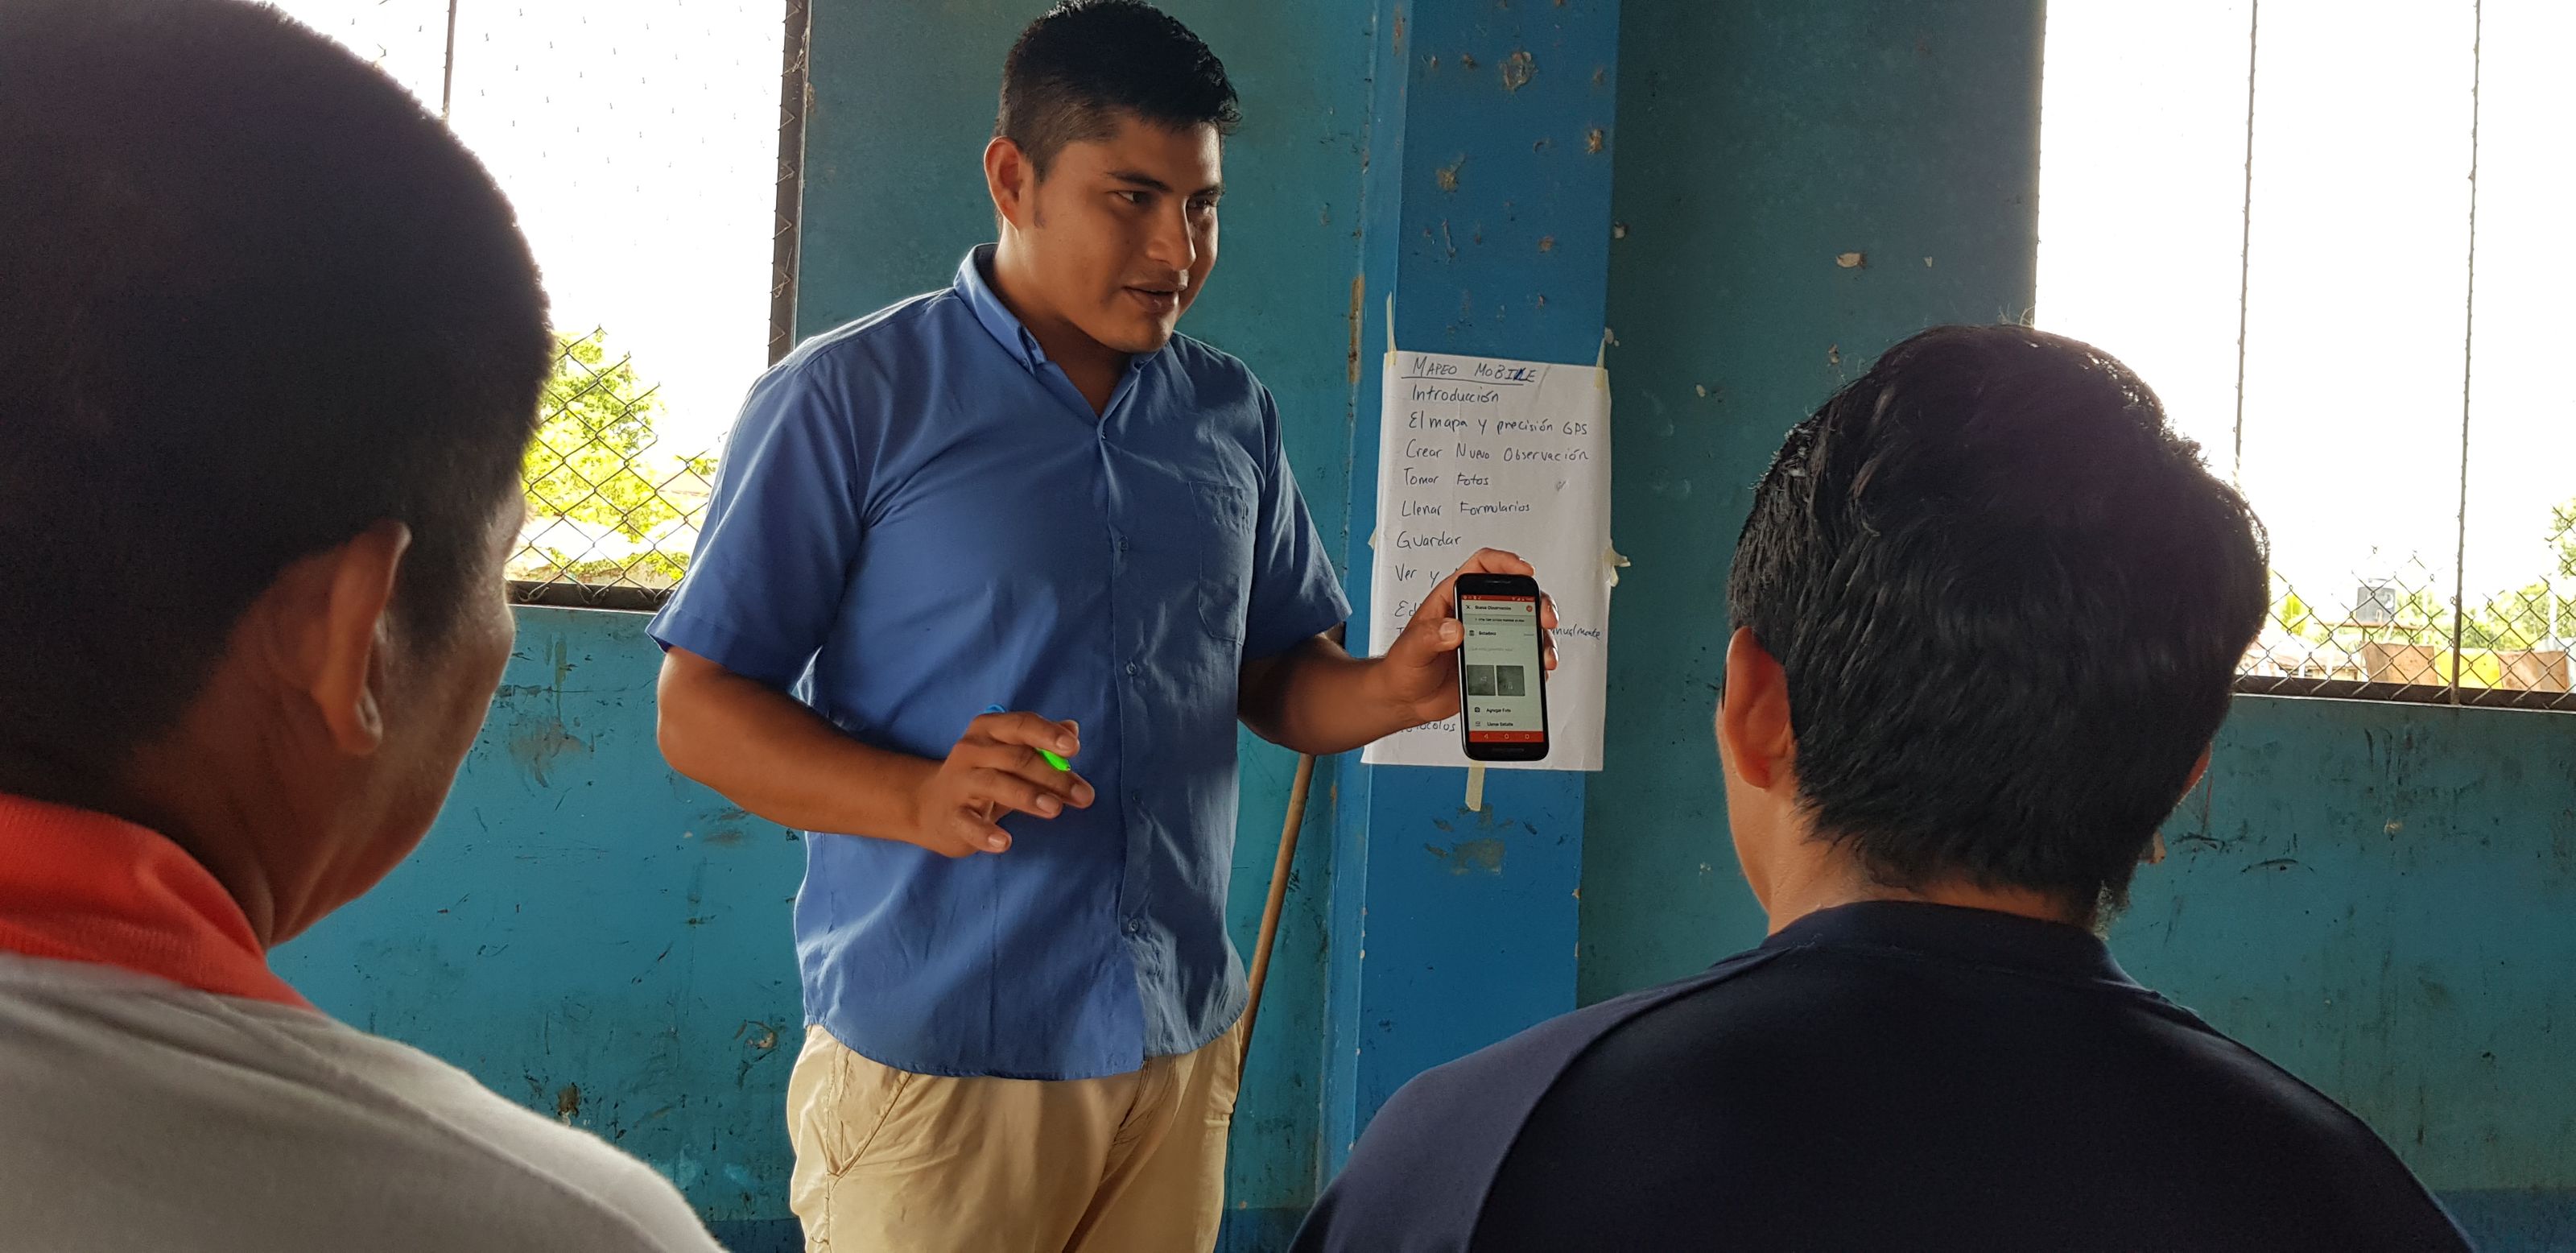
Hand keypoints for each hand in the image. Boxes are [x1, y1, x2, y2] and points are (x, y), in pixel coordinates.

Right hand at [906, 712, 1092, 856]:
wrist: (929, 805)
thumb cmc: (982, 775)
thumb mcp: (1009, 754)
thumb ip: (1041, 744)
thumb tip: (1072, 729)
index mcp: (989, 730)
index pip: (1021, 725)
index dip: (1048, 734)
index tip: (1074, 748)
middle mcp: (971, 751)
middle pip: (1017, 758)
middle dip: (1053, 776)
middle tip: (1084, 795)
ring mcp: (959, 783)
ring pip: (995, 784)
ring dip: (1028, 796)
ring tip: (1055, 809)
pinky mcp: (952, 815)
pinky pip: (968, 823)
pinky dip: (985, 833)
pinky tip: (1005, 842)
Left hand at [1372, 548, 1559, 725]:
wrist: (1407, 700)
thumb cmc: (1403, 668)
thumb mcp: (1410, 649)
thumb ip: (1428, 636)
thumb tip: (1455, 628)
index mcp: (1453, 599)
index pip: (1481, 567)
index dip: (1505, 562)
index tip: (1524, 570)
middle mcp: (1477, 614)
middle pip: (1517, 594)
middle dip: (1539, 601)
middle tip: (1546, 617)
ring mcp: (1492, 637)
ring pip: (1528, 625)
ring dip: (1543, 637)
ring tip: (1545, 656)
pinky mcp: (1499, 661)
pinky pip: (1527, 654)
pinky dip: (1539, 660)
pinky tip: (1539, 670)